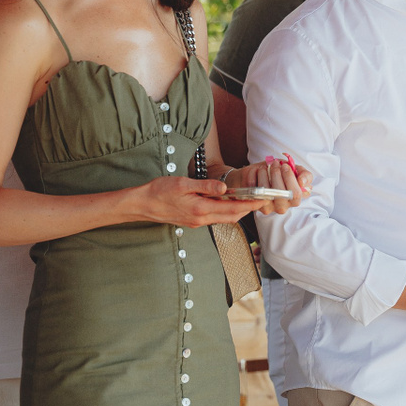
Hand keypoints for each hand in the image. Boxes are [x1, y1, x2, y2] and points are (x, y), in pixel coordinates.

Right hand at [130, 175, 260, 227]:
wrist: (142, 204)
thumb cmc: (160, 191)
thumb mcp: (183, 184)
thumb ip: (205, 186)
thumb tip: (224, 188)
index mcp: (200, 209)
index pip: (232, 209)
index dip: (250, 204)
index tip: (263, 199)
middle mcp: (201, 219)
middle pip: (231, 216)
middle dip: (247, 209)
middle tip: (260, 199)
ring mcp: (197, 222)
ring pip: (223, 218)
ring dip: (237, 210)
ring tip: (248, 199)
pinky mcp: (193, 220)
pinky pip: (214, 217)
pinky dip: (225, 211)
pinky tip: (226, 201)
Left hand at [228, 158, 314, 214]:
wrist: (266, 174)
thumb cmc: (284, 174)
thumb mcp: (298, 172)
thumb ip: (306, 176)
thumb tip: (302, 182)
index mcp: (294, 201)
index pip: (295, 194)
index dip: (289, 178)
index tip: (285, 166)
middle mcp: (281, 207)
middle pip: (279, 193)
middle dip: (276, 174)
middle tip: (275, 164)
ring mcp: (267, 207)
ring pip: (263, 192)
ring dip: (263, 174)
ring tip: (265, 167)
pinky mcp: (254, 203)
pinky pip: (251, 189)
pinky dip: (253, 176)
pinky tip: (257, 171)